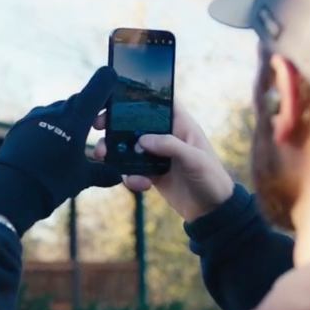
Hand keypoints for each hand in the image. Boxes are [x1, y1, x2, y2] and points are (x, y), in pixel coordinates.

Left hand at [0, 67, 123, 234]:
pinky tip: (50, 147)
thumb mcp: (82, 178)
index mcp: (75, 118)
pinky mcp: (20, 126)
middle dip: (89, 110)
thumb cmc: (52, 181)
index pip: (97, 88)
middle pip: (78, 101)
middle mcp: (55, 111)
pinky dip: (50, 129)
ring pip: (59, 111)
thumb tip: (118, 175)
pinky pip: (41, 121)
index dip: (107, 80)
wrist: (11, 190)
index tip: (112, 76)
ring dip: (68, 121)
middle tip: (97, 125)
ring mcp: (35, 117)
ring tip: (72, 142)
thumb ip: (102, 173)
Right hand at [93, 101, 235, 221]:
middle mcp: (167, 137)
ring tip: (103, 156)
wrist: (212, 212)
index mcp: (181, 125)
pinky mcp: (152, 173)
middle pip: (136, 123)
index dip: (138, 97)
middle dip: (115, 125)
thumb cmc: (211, 178)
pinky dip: (130, 176)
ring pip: (129, 147)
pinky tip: (141, 184)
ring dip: (115, 152)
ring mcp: (158, 155)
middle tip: (98, 126)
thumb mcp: (195, 159)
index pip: (158, 103)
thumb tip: (141, 141)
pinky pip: (133, 170)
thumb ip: (169, 146)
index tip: (114, 97)